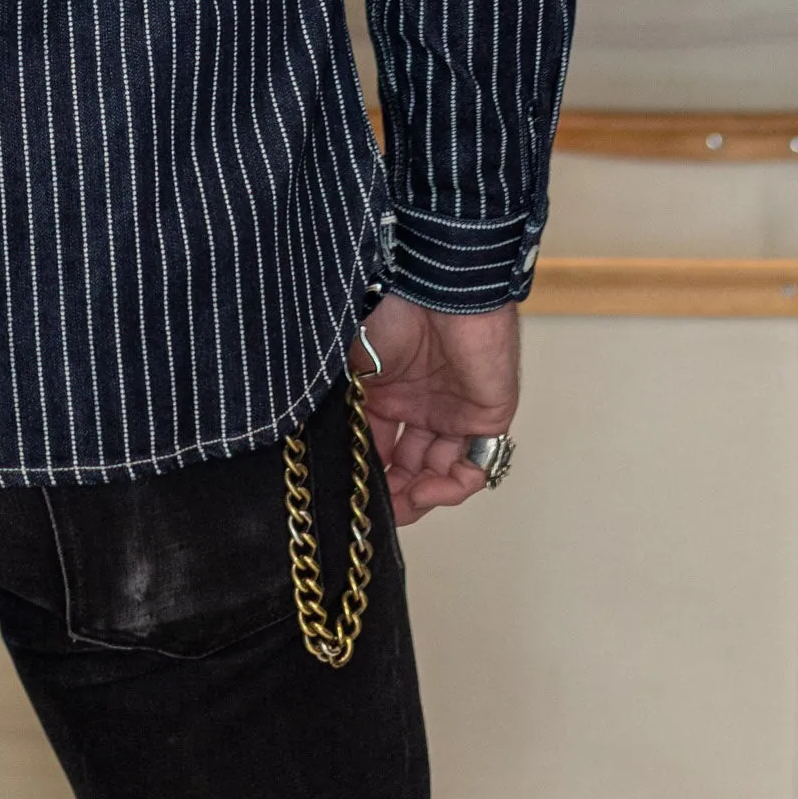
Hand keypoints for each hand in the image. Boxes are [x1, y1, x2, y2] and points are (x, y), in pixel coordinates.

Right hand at [356, 294, 518, 526]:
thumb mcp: (348, 363)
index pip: (373, 446)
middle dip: (391, 493)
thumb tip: (312, 448)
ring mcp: (453, 412)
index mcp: (384, 390)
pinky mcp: (485, 417)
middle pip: (406, 465)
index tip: (347, 499)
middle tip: (374, 513)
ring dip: (420, 494)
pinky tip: (429, 488)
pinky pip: (473, 464)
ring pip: (437, 471)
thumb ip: (337, 405)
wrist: (440, 285)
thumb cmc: (391, 310)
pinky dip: (452, 486)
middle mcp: (418, 404)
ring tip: (401, 505)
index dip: (363, 475)